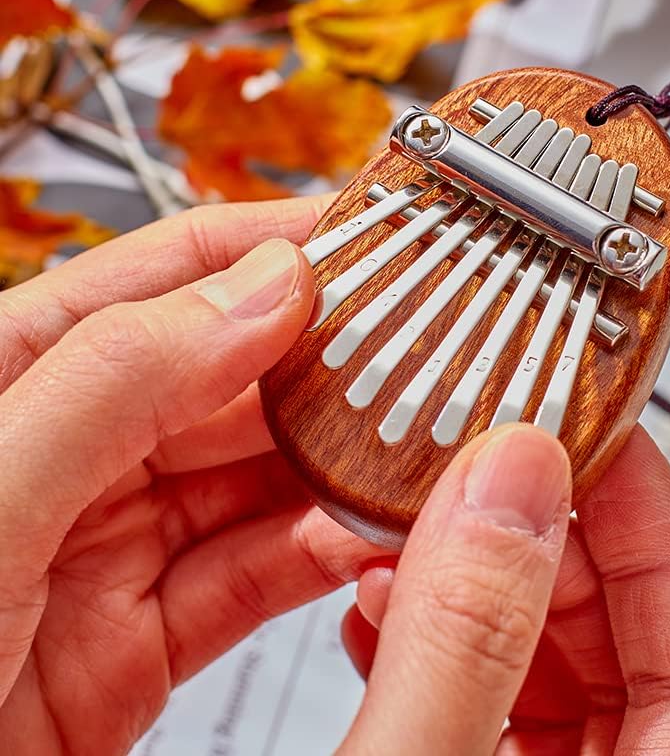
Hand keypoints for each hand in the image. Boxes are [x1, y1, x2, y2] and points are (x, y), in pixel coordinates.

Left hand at [0, 198, 379, 753]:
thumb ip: (121, 380)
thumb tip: (266, 287)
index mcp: (20, 379)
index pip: (171, 276)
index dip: (277, 243)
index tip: (374, 231)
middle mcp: (76, 455)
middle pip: (237, 376)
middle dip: (335, 359)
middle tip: (424, 345)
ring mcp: (113, 549)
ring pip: (261, 477)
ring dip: (344, 459)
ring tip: (418, 437)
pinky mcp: (145, 642)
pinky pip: (259, 576)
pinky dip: (326, 555)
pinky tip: (372, 534)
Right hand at [340, 424, 669, 754]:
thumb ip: (468, 641)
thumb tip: (511, 482)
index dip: (657, 527)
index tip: (600, 434)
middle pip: (613, 644)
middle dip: (538, 539)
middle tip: (485, 463)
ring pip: (533, 662)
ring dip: (469, 583)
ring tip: (408, 531)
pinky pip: (471, 697)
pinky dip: (427, 643)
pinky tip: (374, 608)